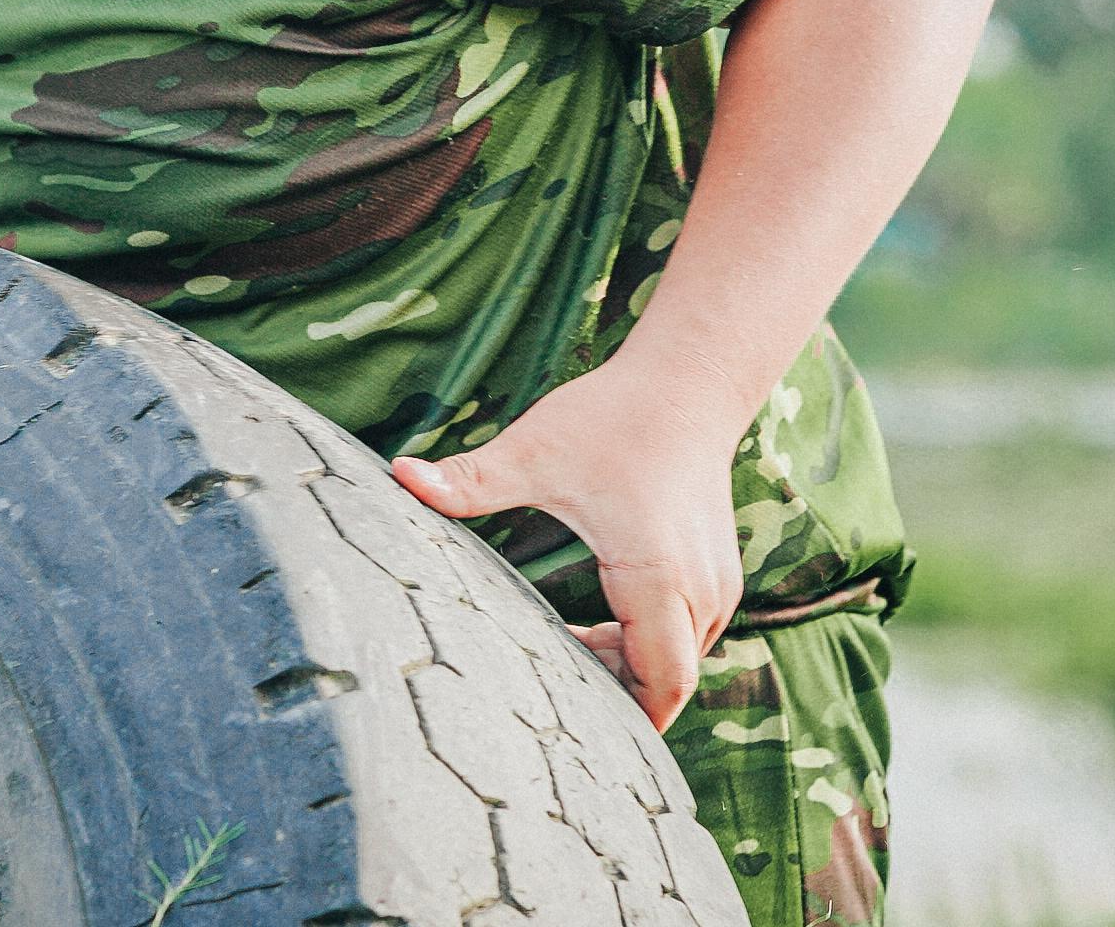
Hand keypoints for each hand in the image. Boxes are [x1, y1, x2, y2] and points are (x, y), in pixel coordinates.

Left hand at [384, 352, 747, 731]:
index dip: (626, 722)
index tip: (573, 734)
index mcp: (659, 577)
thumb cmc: (613, 417)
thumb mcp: (534, 450)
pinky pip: (685, 634)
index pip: (662, 686)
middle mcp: (700, 591)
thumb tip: (399, 474)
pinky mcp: (713, 571)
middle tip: (546, 697)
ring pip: (678, 661)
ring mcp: (715, 583)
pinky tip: (592, 631)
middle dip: (613, 698)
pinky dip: (644, 643)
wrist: (686, 382)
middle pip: (667, 683)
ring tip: (560, 659)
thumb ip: (471, 478)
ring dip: (627, 668)